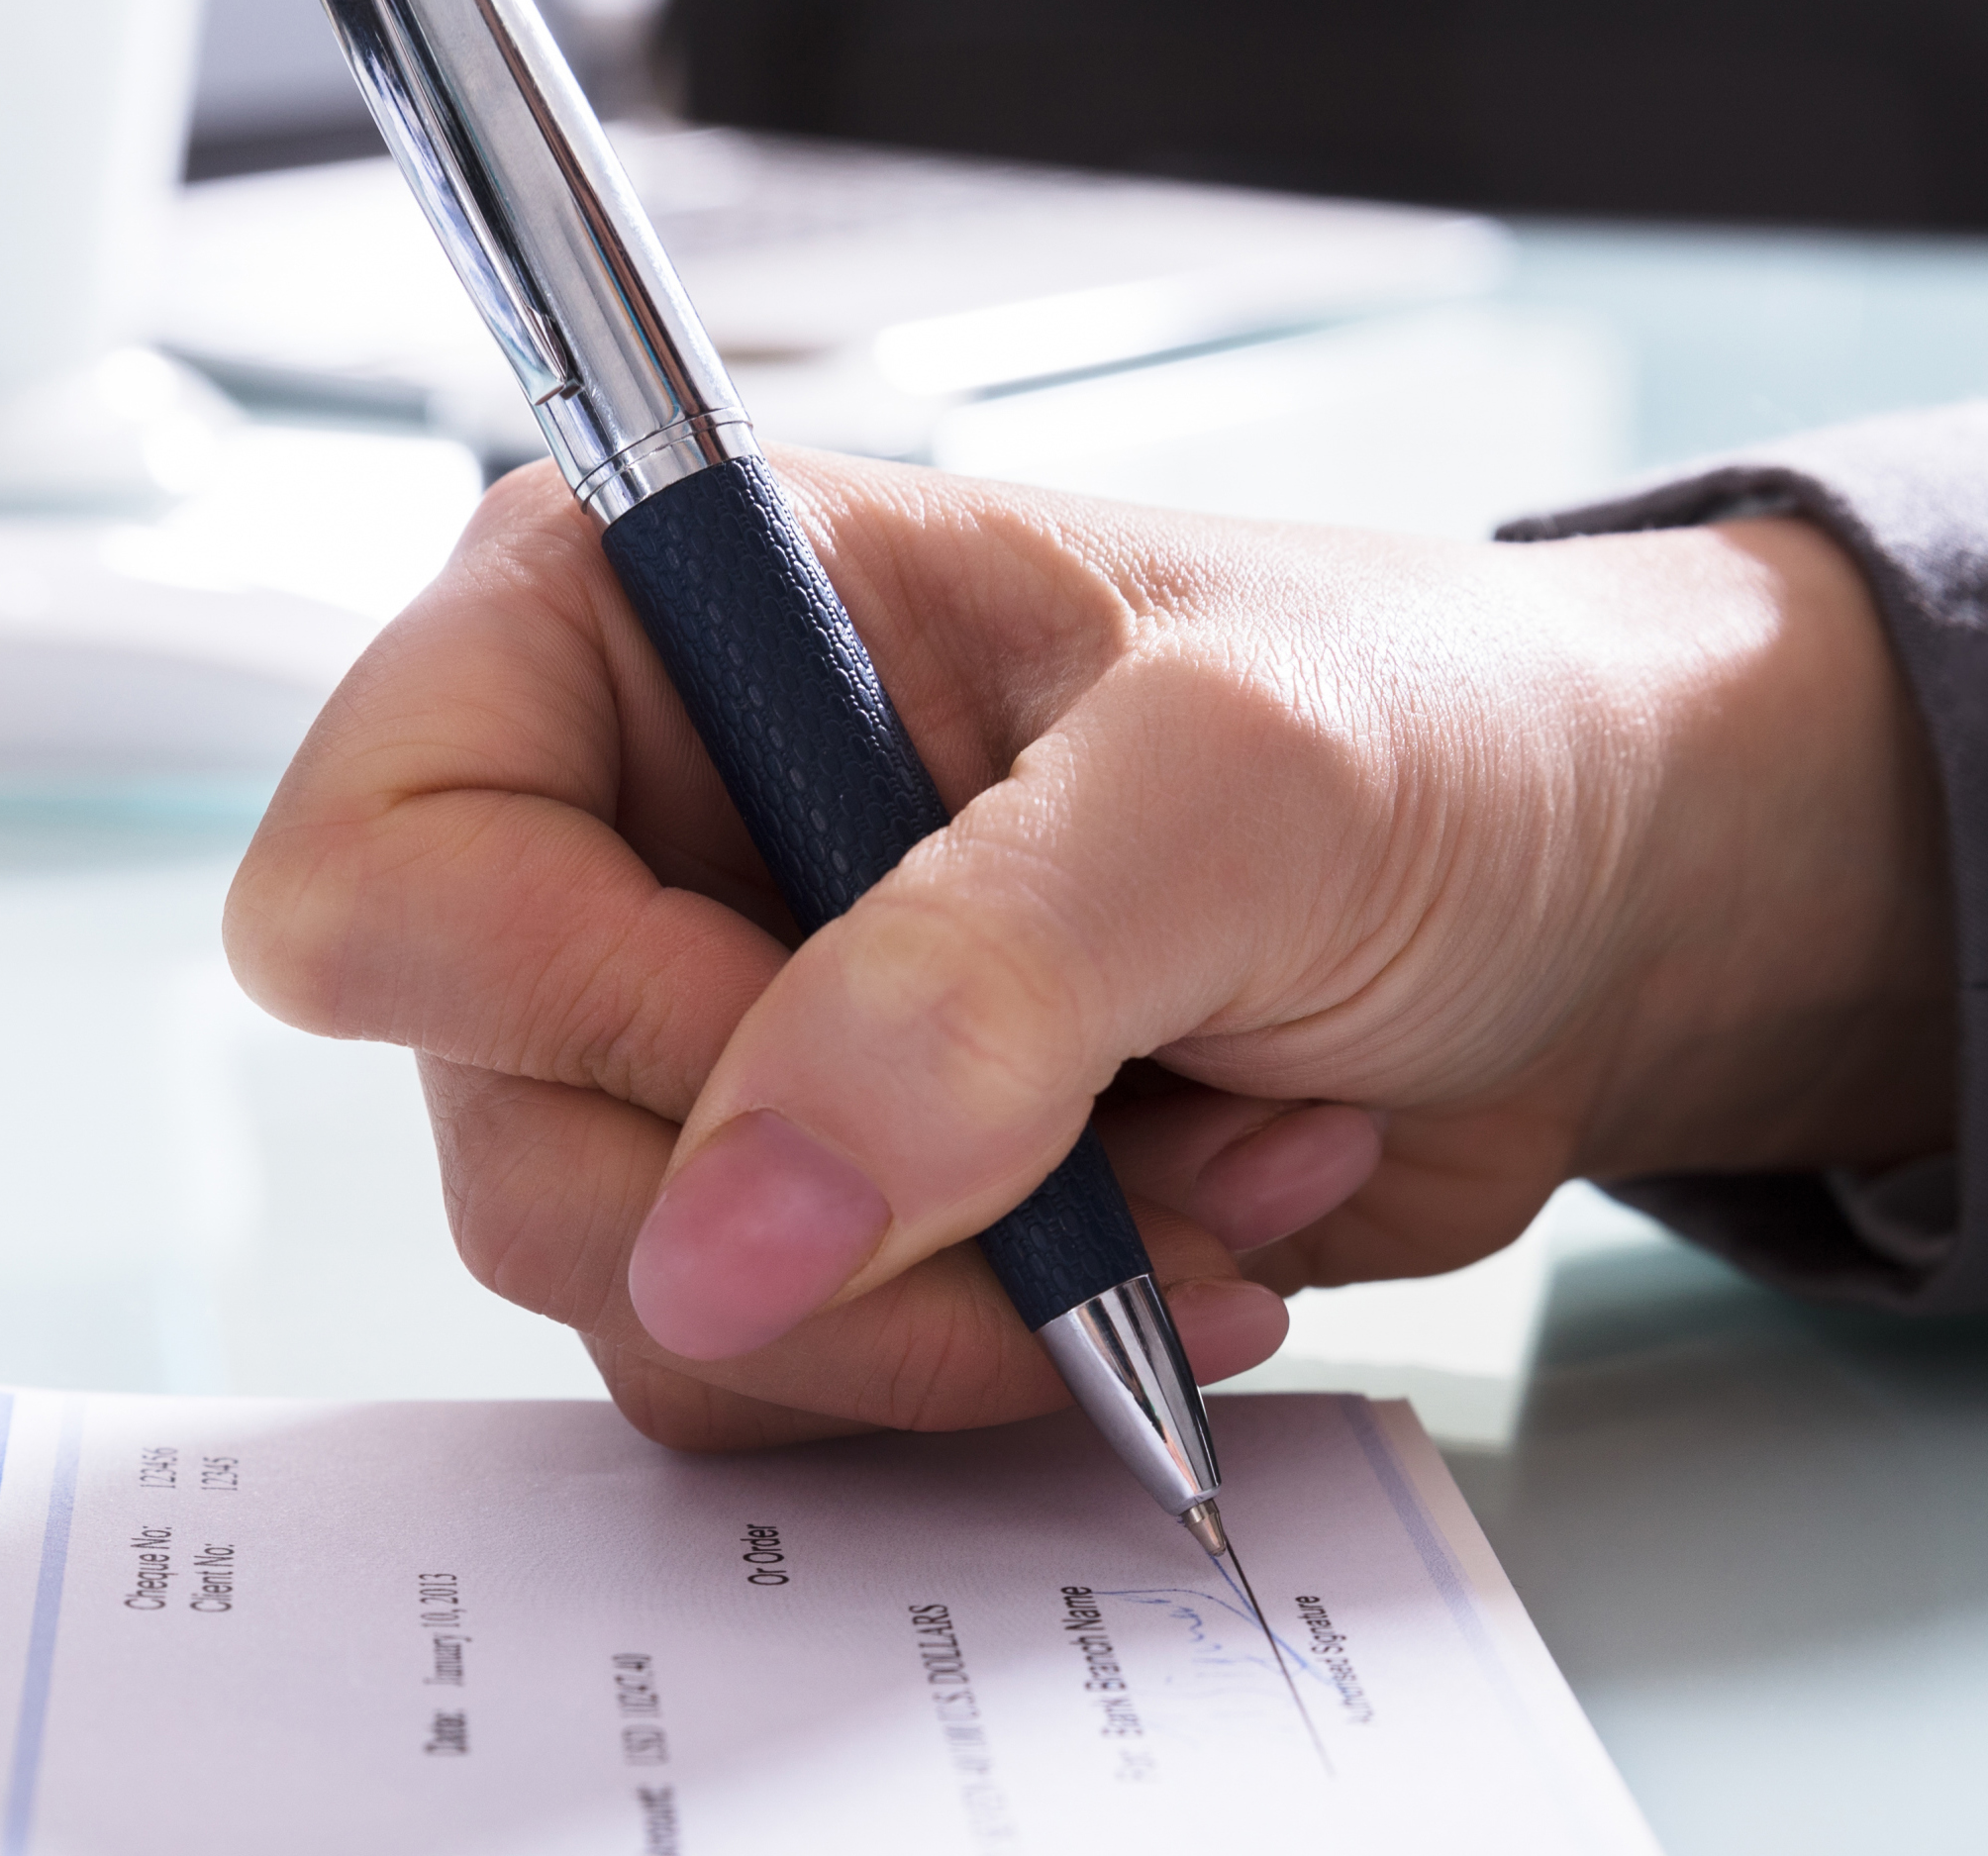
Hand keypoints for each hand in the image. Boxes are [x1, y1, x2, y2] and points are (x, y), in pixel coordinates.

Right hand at [225, 453, 1955, 1447]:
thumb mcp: (1231, 792)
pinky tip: (1178, 1229)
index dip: (557, 1007)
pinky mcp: (829, 1199)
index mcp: (644, 610)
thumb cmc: (1444, 727)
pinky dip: (1003, 1352)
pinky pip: (790, 1377)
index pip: (374, 864)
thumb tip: (735, 1221)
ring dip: (959, 1293)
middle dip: (832, 1206)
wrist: (1613, 891)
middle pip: (504, 1140)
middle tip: (1078, 1153)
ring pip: (651, 1295)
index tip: (809, 1044)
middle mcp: (633, 824)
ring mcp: (718, 1033)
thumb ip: (970, 982)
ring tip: (1188, 1165)